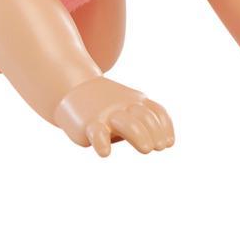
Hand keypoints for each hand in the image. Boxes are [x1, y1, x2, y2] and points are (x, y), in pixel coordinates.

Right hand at [53, 76, 174, 156]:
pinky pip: (97, 133)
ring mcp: (106, 115)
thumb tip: (162, 142)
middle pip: (144, 117)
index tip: (167, 143)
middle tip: (155, 147)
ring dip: (139, 135)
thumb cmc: (106, 107)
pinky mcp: (89, 125)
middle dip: (153, 132)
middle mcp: (123, 107)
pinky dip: (102, 142)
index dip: (165, 127)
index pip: (156, 112)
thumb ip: (142, 124)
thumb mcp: (126, 110)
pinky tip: (105, 152)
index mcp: (136, 102)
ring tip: (146, 149)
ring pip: (126, 123)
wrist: (71, 88)